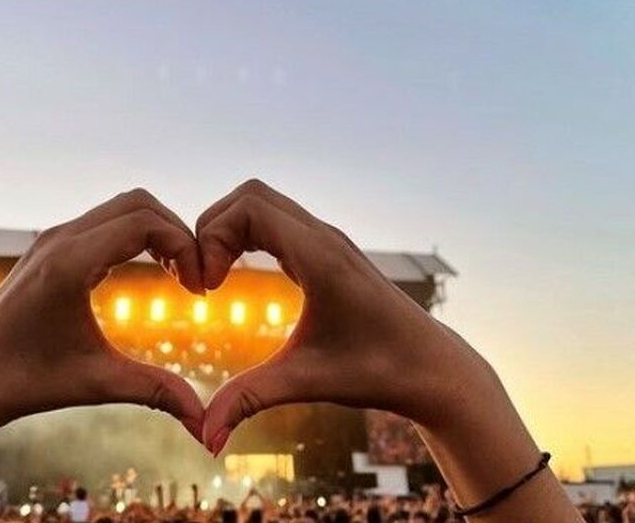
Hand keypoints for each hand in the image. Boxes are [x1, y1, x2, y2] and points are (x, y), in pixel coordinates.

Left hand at [0, 188, 206, 438]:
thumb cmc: (26, 383)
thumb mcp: (97, 384)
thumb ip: (156, 392)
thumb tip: (205, 424)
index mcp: (69, 264)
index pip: (145, 223)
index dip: (184, 247)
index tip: (199, 288)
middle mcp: (59, 240)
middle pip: (138, 203)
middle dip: (176, 232)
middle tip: (195, 277)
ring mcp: (52, 239)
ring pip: (121, 208)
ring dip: (157, 232)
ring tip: (178, 274)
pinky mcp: (49, 248)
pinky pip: (104, 221)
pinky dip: (135, 235)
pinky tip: (149, 270)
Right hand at [195, 180, 573, 519]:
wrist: (432, 367)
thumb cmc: (379, 372)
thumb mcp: (308, 383)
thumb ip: (251, 400)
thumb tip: (205, 439)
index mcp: (320, 258)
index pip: (249, 208)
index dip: (213, 238)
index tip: (206, 288)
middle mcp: (324, 238)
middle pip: (249, 195)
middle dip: (212, 228)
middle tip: (203, 279)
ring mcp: (327, 241)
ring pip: (262, 203)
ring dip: (228, 230)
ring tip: (214, 277)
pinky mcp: (327, 251)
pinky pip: (276, 221)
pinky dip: (246, 236)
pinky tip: (238, 276)